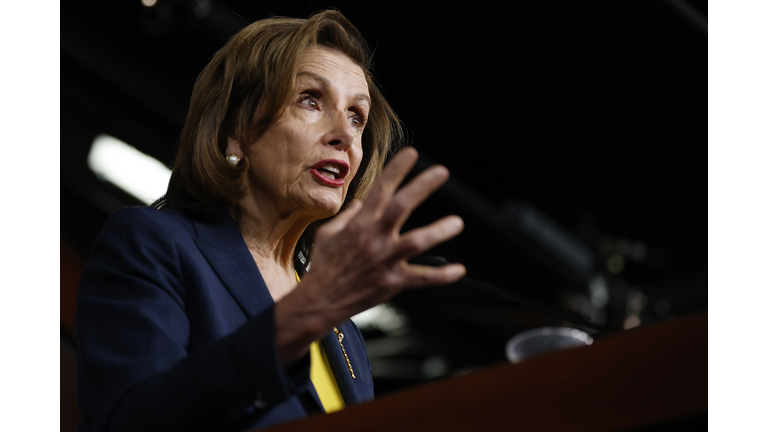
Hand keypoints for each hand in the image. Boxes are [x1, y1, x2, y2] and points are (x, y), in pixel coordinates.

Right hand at [275, 147, 464, 364]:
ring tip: (457, 223)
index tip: (412, 154)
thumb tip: (361, 203)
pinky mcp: (392, 282)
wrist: (320, 300)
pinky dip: (441, 275)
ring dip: (438, 231)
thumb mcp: (328, 234)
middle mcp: (374, 238)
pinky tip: (459, 270)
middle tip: (441, 171)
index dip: (396, 170)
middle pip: (401, 207)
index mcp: (360, 224)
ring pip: (416, 242)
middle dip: (421, 187)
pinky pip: (421, 278)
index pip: (380, 190)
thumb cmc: (324, 266)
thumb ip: (347, 216)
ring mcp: (385, 260)